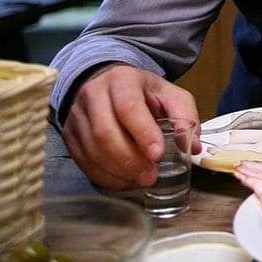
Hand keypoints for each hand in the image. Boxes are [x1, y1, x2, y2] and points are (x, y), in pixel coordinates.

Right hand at [61, 64, 198, 189]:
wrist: (106, 82)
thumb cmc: (142, 91)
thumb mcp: (169, 94)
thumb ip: (185, 115)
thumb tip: (192, 146)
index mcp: (121, 80)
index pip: (128, 108)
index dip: (143, 133)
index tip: (158, 155)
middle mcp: (93, 95)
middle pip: (104, 132)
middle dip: (129, 160)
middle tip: (150, 176)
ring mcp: (77, 116)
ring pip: (91, 149)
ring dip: (117, 171)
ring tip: (140, 180)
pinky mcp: (69, 134)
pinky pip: (83, 161)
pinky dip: (104, 176)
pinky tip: (123, 181)